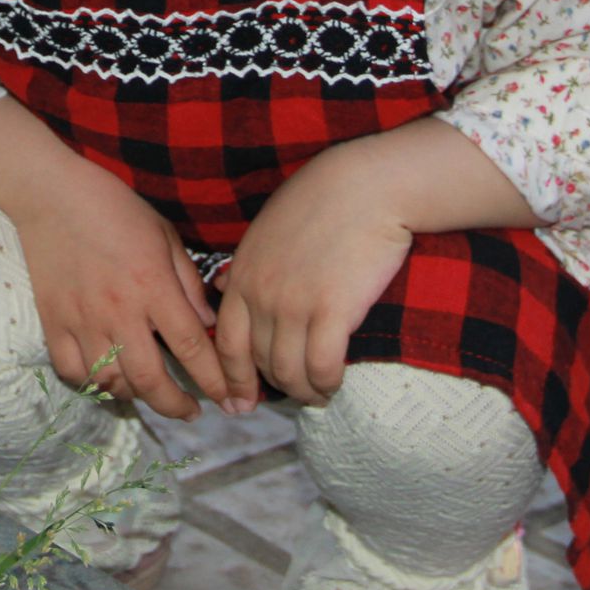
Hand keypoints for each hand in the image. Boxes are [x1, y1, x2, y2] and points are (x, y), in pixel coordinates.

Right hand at [0, 99, 230, 421]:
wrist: (51, 194)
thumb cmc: (114, 208)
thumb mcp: (165, 236)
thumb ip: (188, 284)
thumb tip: (207, 324)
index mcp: (153, 286)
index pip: (192, 348)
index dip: (215, 381)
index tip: (229, 399)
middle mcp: (119, 311)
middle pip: (152, 381)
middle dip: (177, 406)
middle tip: (192, 412)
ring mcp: (82, 320)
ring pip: (112, 382)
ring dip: (137, 395)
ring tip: (151, 390)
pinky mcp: (53, 323)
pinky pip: (74, 371)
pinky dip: (93, 383)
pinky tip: (108, 376)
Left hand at [212, 140, 413, 408]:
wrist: (365, 187)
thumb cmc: (321, 202)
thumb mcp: (267, 230)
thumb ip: (246, 265)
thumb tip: (223, 287)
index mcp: (243, 276)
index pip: (226, 343)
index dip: (232, 379)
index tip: (239, 403)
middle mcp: (262, 295)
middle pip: (261, 362)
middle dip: (276, 386)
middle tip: (295, 394)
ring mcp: (295, 304)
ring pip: (290, 371)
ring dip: (304, 391)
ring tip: (318, 395)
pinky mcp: (332, 310)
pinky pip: (323, 366)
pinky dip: (327, 384)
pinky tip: (334, 386)